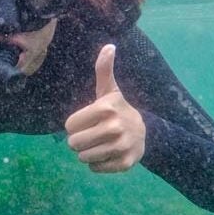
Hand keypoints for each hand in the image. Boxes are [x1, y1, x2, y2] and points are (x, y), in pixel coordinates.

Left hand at [65, 44, 145, 172]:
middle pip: (74, 143)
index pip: (69, 126)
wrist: (145, 132)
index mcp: (105, 108)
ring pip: (83, 157)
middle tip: (92, 134)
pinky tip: (108, 153)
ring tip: (100, 143)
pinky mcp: (124, 164)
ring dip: (87, 153)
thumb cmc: (117, 110)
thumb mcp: (109, 90)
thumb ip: (104, 70)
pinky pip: (95, 168)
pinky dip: (97, 164)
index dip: (75, 125)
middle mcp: (114, 128)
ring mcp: (120, 147)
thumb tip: (109, 46)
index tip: (87, 121)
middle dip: (79, 141)